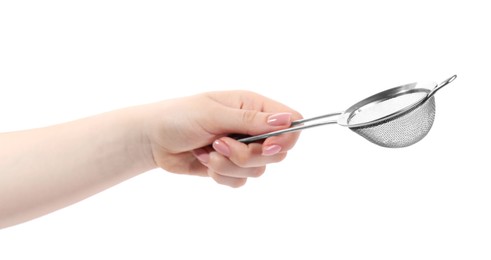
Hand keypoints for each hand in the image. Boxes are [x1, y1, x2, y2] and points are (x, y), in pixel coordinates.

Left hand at [143, 91, 301, 186]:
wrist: (153, 139)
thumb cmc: (180, 117)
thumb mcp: (214, 113)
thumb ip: (250, 120)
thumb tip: (286, 121)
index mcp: (252, 107)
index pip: (290, 123)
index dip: (285, 137)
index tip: (267, 146)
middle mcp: (251, 128)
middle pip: (277, 152)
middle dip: (248, 154)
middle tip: (222, 145)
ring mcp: (241, 149)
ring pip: (258, 169)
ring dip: (229, 165)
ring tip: (208, 151)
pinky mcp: (230, 168)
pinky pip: (241, 181)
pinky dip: (221, 175)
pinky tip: (204, 160)